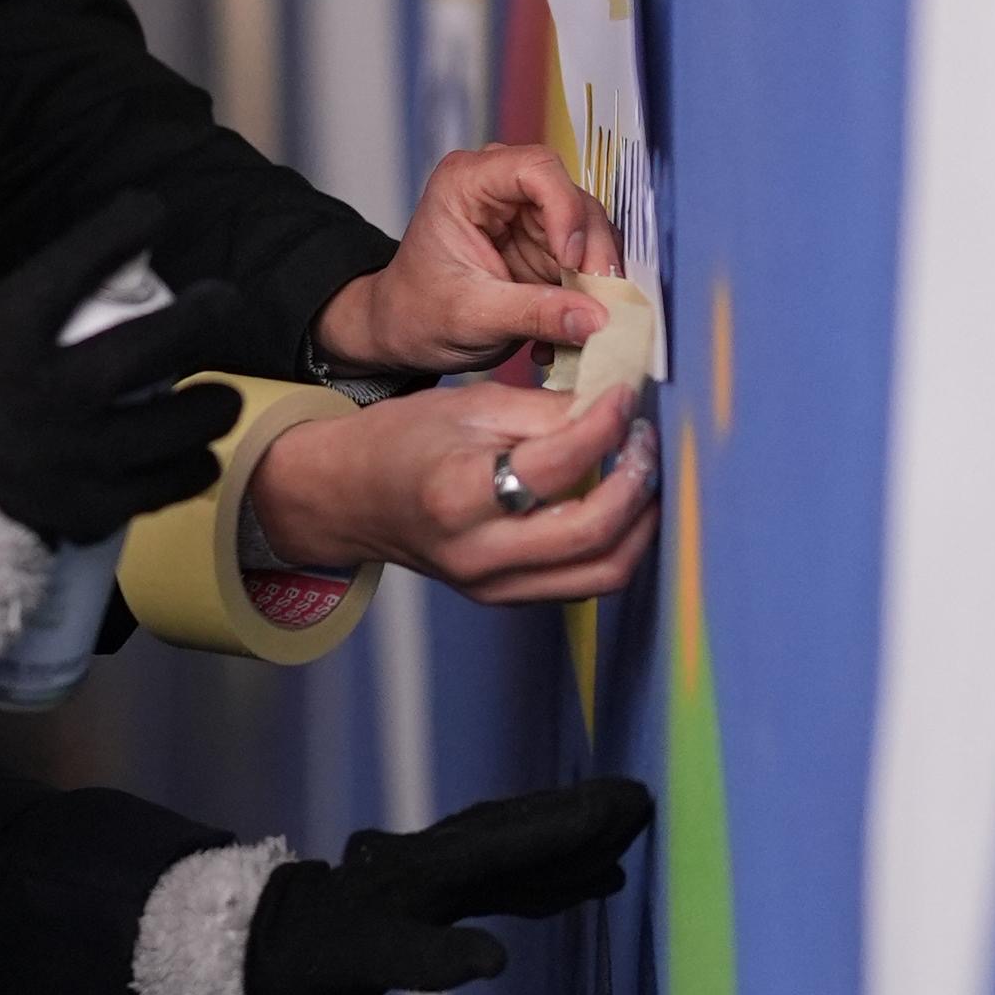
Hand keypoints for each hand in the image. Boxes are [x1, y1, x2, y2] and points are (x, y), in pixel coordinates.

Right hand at [0, 194, 268, 545]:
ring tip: (220, 396)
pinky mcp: (92, 511)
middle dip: (204, 316)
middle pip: (151, 347)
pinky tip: (195, 452)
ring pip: (178, 425)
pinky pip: (169, 483)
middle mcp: (42, 396)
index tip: (153, 209)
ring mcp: (72, 459)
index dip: (122, 227)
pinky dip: (192, 464)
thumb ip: (36, 311)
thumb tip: (119, 273)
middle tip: (225, 303)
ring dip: (213, 403)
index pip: (74, 266)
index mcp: (3, 340)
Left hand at [239, 780, 652, 994]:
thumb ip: (431, 960)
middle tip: (642, 798)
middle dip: (581, 814)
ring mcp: (448, 866)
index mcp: (428, 866)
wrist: (290, 945)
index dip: (563, 827)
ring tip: (632, 825)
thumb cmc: (330, 956)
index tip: (616, 806)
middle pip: (521, 829)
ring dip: (575, 835)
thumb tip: (495, 961)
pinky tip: (597, 876)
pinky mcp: (451, 885)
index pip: (506, 841)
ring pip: (521, 844)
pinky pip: (515, 871)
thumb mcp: (374, 964)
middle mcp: (442, 855)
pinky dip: (557, 869)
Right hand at [240, 377, 657, 605]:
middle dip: (636, 481)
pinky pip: (582, 583)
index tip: (626, 397)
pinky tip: (618, 505)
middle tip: (645, 440)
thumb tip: (615, 408)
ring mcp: (492, 585)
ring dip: (639, 523)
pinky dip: (614, 544)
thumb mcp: (469, 405)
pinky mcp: (504, 598)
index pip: (559, 463)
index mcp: (459, 493)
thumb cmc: (402, 441)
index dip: (607, 424)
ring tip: (642, 474)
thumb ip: (546, 410)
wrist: (349, 497)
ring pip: (602, 573)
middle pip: (592, 531)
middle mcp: (478, 552)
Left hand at [310, 141, 619, 377]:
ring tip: (580, 327)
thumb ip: (535, 314)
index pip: (537, 168)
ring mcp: (530, 217)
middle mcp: (504, 189)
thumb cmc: (418, 312)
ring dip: (595, 282)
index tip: (571, 260)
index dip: (566, 209)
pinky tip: (566, 332)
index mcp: (468, 182)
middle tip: (598, 305)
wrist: (405, 332)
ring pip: (591, 233)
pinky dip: (587, 298)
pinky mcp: (547, 247)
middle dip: (592, 255)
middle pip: (575, 200)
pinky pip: (588, 264)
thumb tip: (598, 319)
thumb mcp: (473, 317)